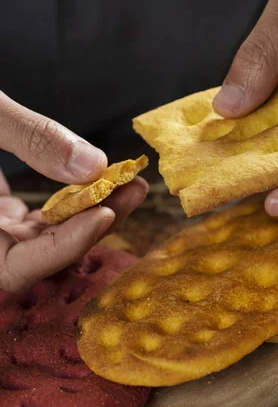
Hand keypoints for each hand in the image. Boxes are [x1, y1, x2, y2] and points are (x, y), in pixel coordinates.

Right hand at [0, 91, 147, 291]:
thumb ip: (29, 137)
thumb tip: (92, 165)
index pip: (14, 269)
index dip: (60, 249)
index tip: (102, 215)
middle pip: (41, 253)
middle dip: (92, 224)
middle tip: (134, 189)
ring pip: (46, 235)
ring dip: (89, 210)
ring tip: (129, 180)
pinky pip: (40, 217)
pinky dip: (71, 199)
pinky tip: (98, 177)